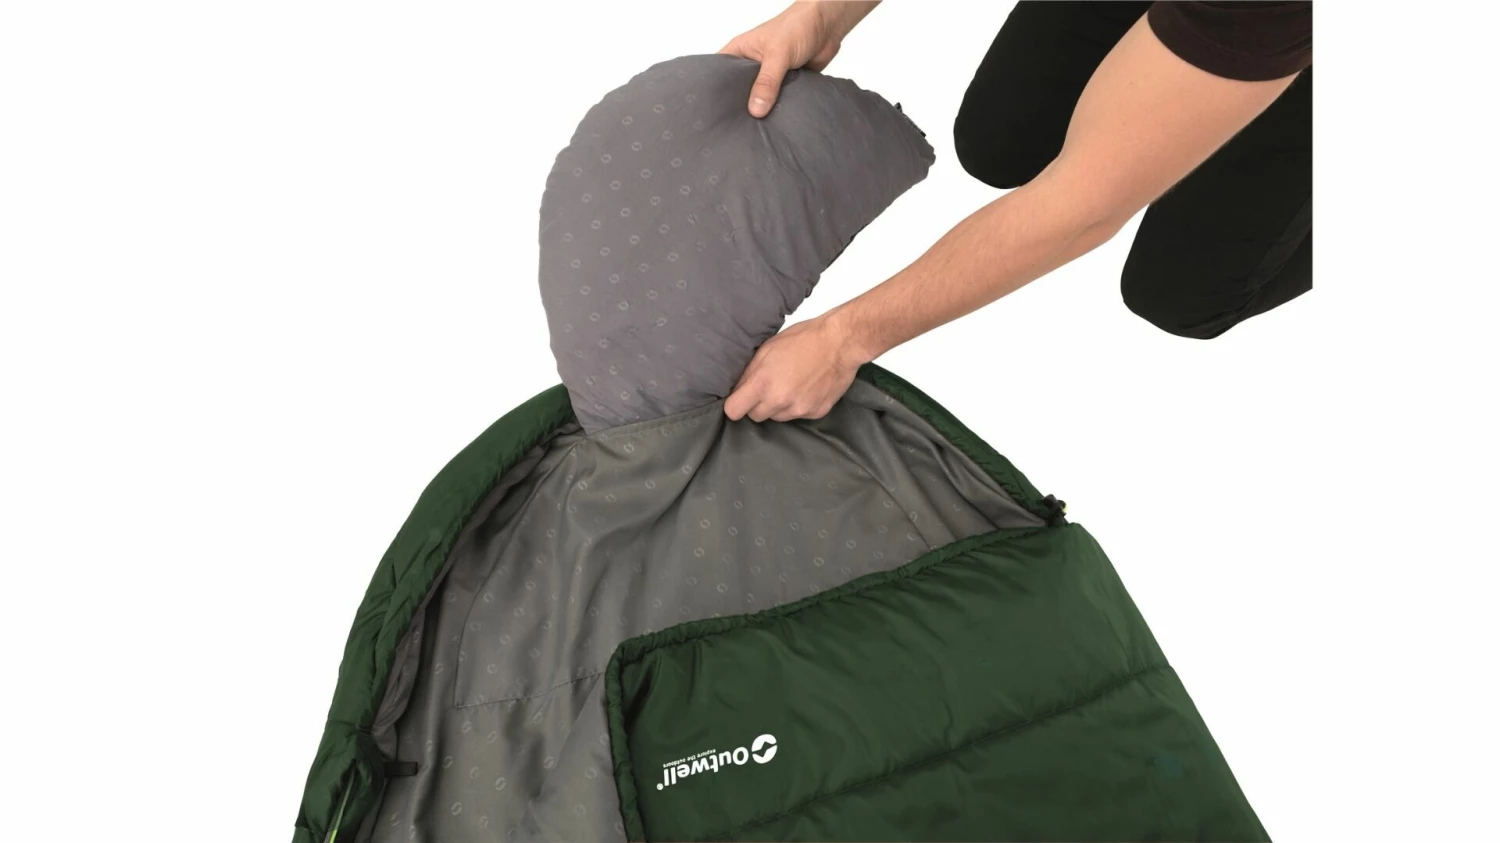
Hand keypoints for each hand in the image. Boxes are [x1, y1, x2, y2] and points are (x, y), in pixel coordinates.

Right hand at [719, 1, 878, 117]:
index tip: (714, 113)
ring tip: (756, 129)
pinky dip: (779, 109)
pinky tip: (776, 121)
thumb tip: (756, 110)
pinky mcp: (784, 85)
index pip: (719, 74)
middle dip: (741, 106)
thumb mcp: (778, 54)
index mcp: (740, 52)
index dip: (716, 92)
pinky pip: (777, 102)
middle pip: (739, 92)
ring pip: (760, 98)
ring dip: (763, 109)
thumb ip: (767, 82)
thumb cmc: (797, 25)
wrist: (827, 25)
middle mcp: (751, 65)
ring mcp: (768, 76)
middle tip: (737, 126)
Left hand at [724, 310, 871, 421]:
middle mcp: (780, 401)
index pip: (734, 411)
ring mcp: (799, 409)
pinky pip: (798, 415)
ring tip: (790, 384)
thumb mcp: (768, 348)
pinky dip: (798, 405)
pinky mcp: (815, 413)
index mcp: (763, 383)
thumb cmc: (804, 339)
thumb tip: (737, 388)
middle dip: (757, 404)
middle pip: (756, 417)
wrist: (841, 343)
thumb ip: (750, 372)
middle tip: (768, 386)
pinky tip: (806, 387)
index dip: (734, 405)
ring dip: (778, 405)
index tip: (739, 399)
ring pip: (777, 417)